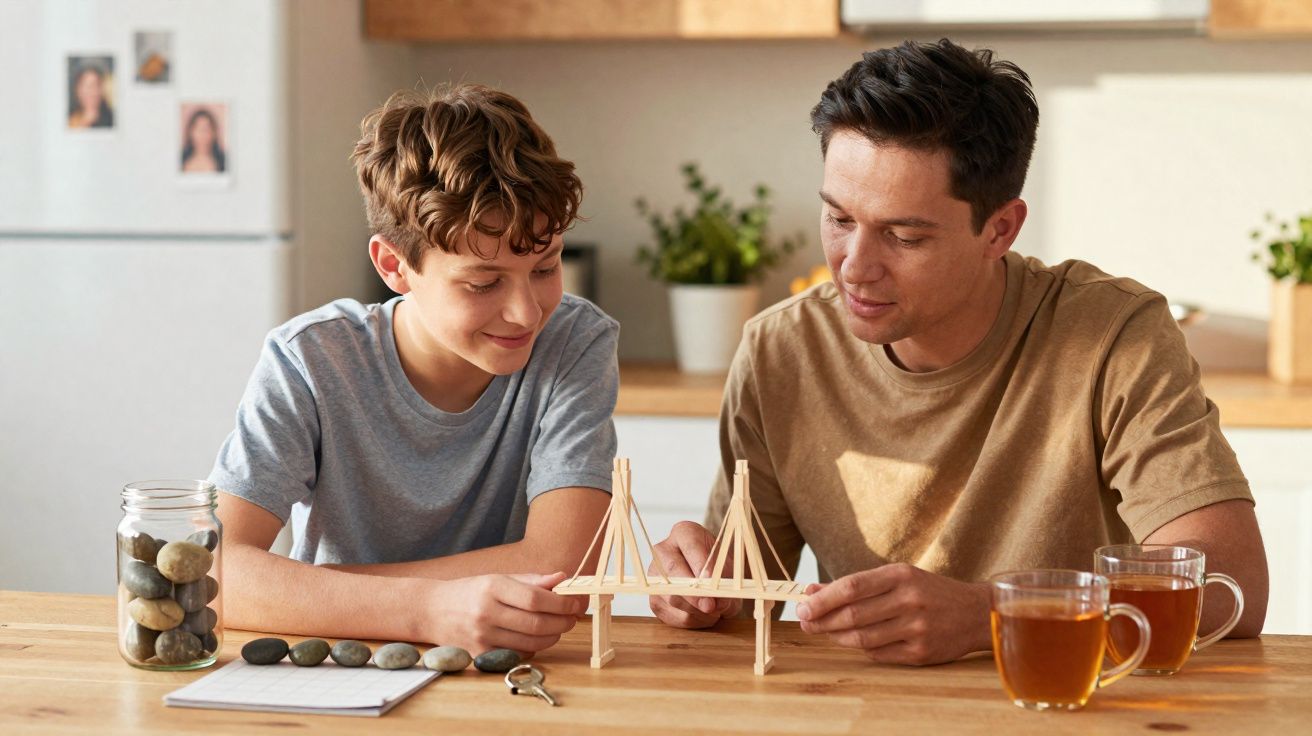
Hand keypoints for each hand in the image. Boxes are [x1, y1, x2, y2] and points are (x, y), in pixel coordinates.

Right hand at [428, 571, 586, 654]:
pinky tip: (535, 637)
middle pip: (537, 623)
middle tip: (572, 617)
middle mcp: (486, 612)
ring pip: (532, 642)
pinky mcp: (480, 654)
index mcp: (492, 587)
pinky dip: (534, 647)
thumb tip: (562, 578)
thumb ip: (531, 580)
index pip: (535, 598)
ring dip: (553, 636)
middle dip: (563, 621)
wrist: (432, 611)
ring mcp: (482, 636)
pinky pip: (519, 653)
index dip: (561, 602)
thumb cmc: (470, 592)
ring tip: (557, 627)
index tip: (575, 602)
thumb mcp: (498, 578)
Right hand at [648, 521, 741, 627]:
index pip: (691, 546)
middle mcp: (663, 550)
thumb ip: (725, 582)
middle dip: (695, 594)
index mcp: (684, 533)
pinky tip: (703, 616)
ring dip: (697, 611)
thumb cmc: (718, 566)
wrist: (708, 575)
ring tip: (714, 611)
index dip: (701, 565)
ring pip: (672, 597)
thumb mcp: (727, 567)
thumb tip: (718, 603)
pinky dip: (692, 621)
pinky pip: (672, 615)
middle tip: (712, 606)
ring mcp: (654, 576)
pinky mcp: (655, 600)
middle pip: (674, 572)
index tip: (712, 581)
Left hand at [797, 563, 990, 664]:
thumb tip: (812, 591)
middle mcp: (909, 600)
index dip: (822, 599)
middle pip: (852, 615)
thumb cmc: (928, 592)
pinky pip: (878, 654)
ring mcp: (916, 628)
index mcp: (900, 575)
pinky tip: (855, 640)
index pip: (851, 588)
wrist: (975, 613)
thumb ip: (855, 585)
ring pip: (862, 638)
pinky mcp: (920, 652)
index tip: (802, 606)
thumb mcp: (896, 577)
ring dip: (837, 636)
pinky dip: (861, 648)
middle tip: (805, 622)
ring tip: (826, 631)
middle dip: (822, 620)